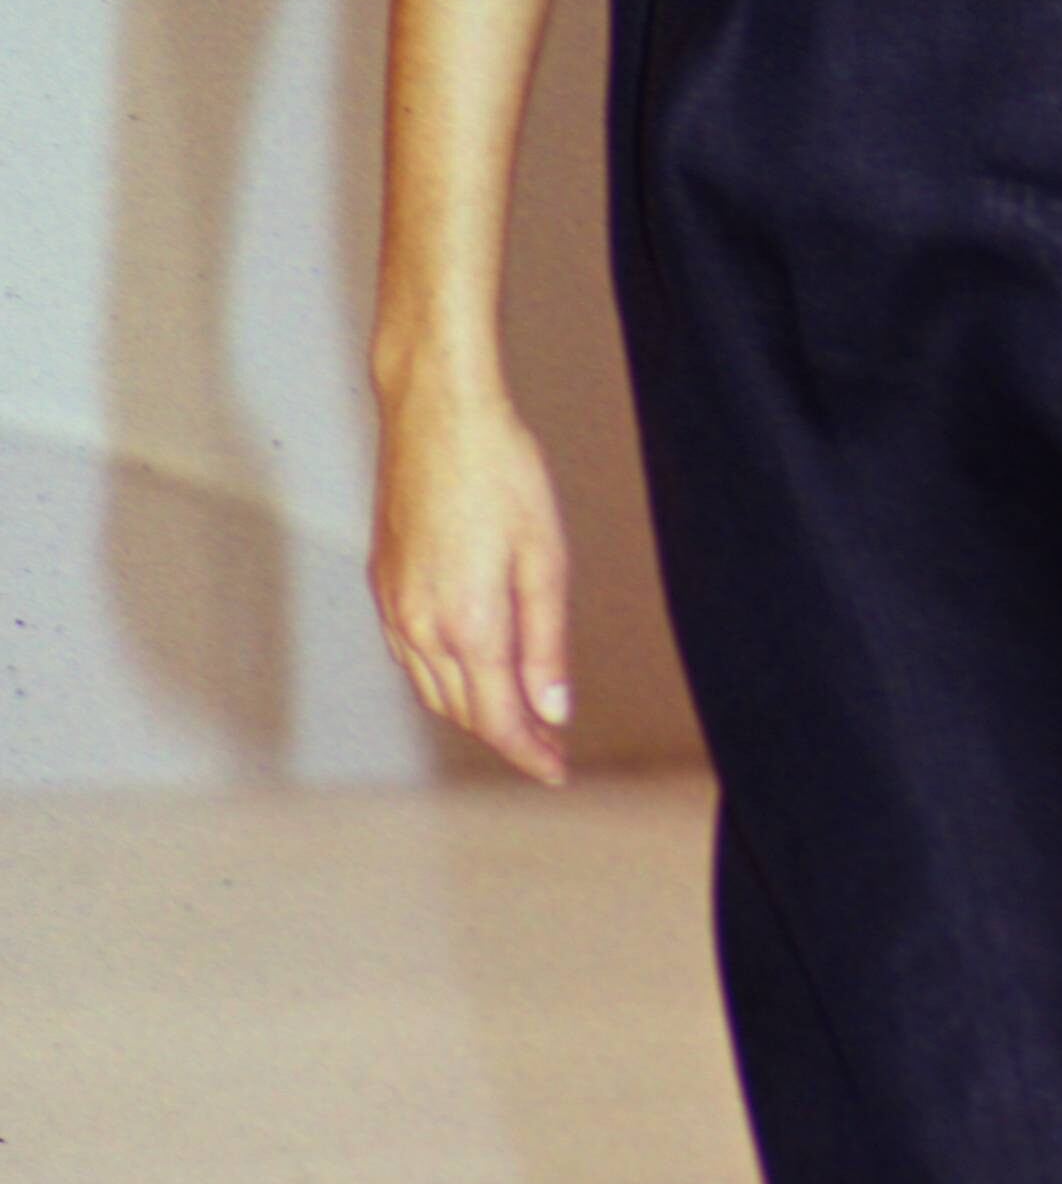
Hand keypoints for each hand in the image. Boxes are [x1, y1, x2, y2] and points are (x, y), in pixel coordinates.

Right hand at [371, 369, 575, 786]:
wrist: (438, 413)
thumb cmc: (501, 472)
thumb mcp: (545, 558)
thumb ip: (547, 642)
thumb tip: (553, 707)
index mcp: (468, 622)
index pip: (497, 718)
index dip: (529, 752)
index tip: (556, 770)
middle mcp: (421, 624)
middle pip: (462, 711)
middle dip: (506, 735)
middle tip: (548, 744)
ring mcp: (394, 604)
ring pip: (431, 688)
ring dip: (471, 711)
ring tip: (515, 715)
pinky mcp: (383, 582)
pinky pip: (409, 655)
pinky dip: (441, 678)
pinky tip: (469, 669)